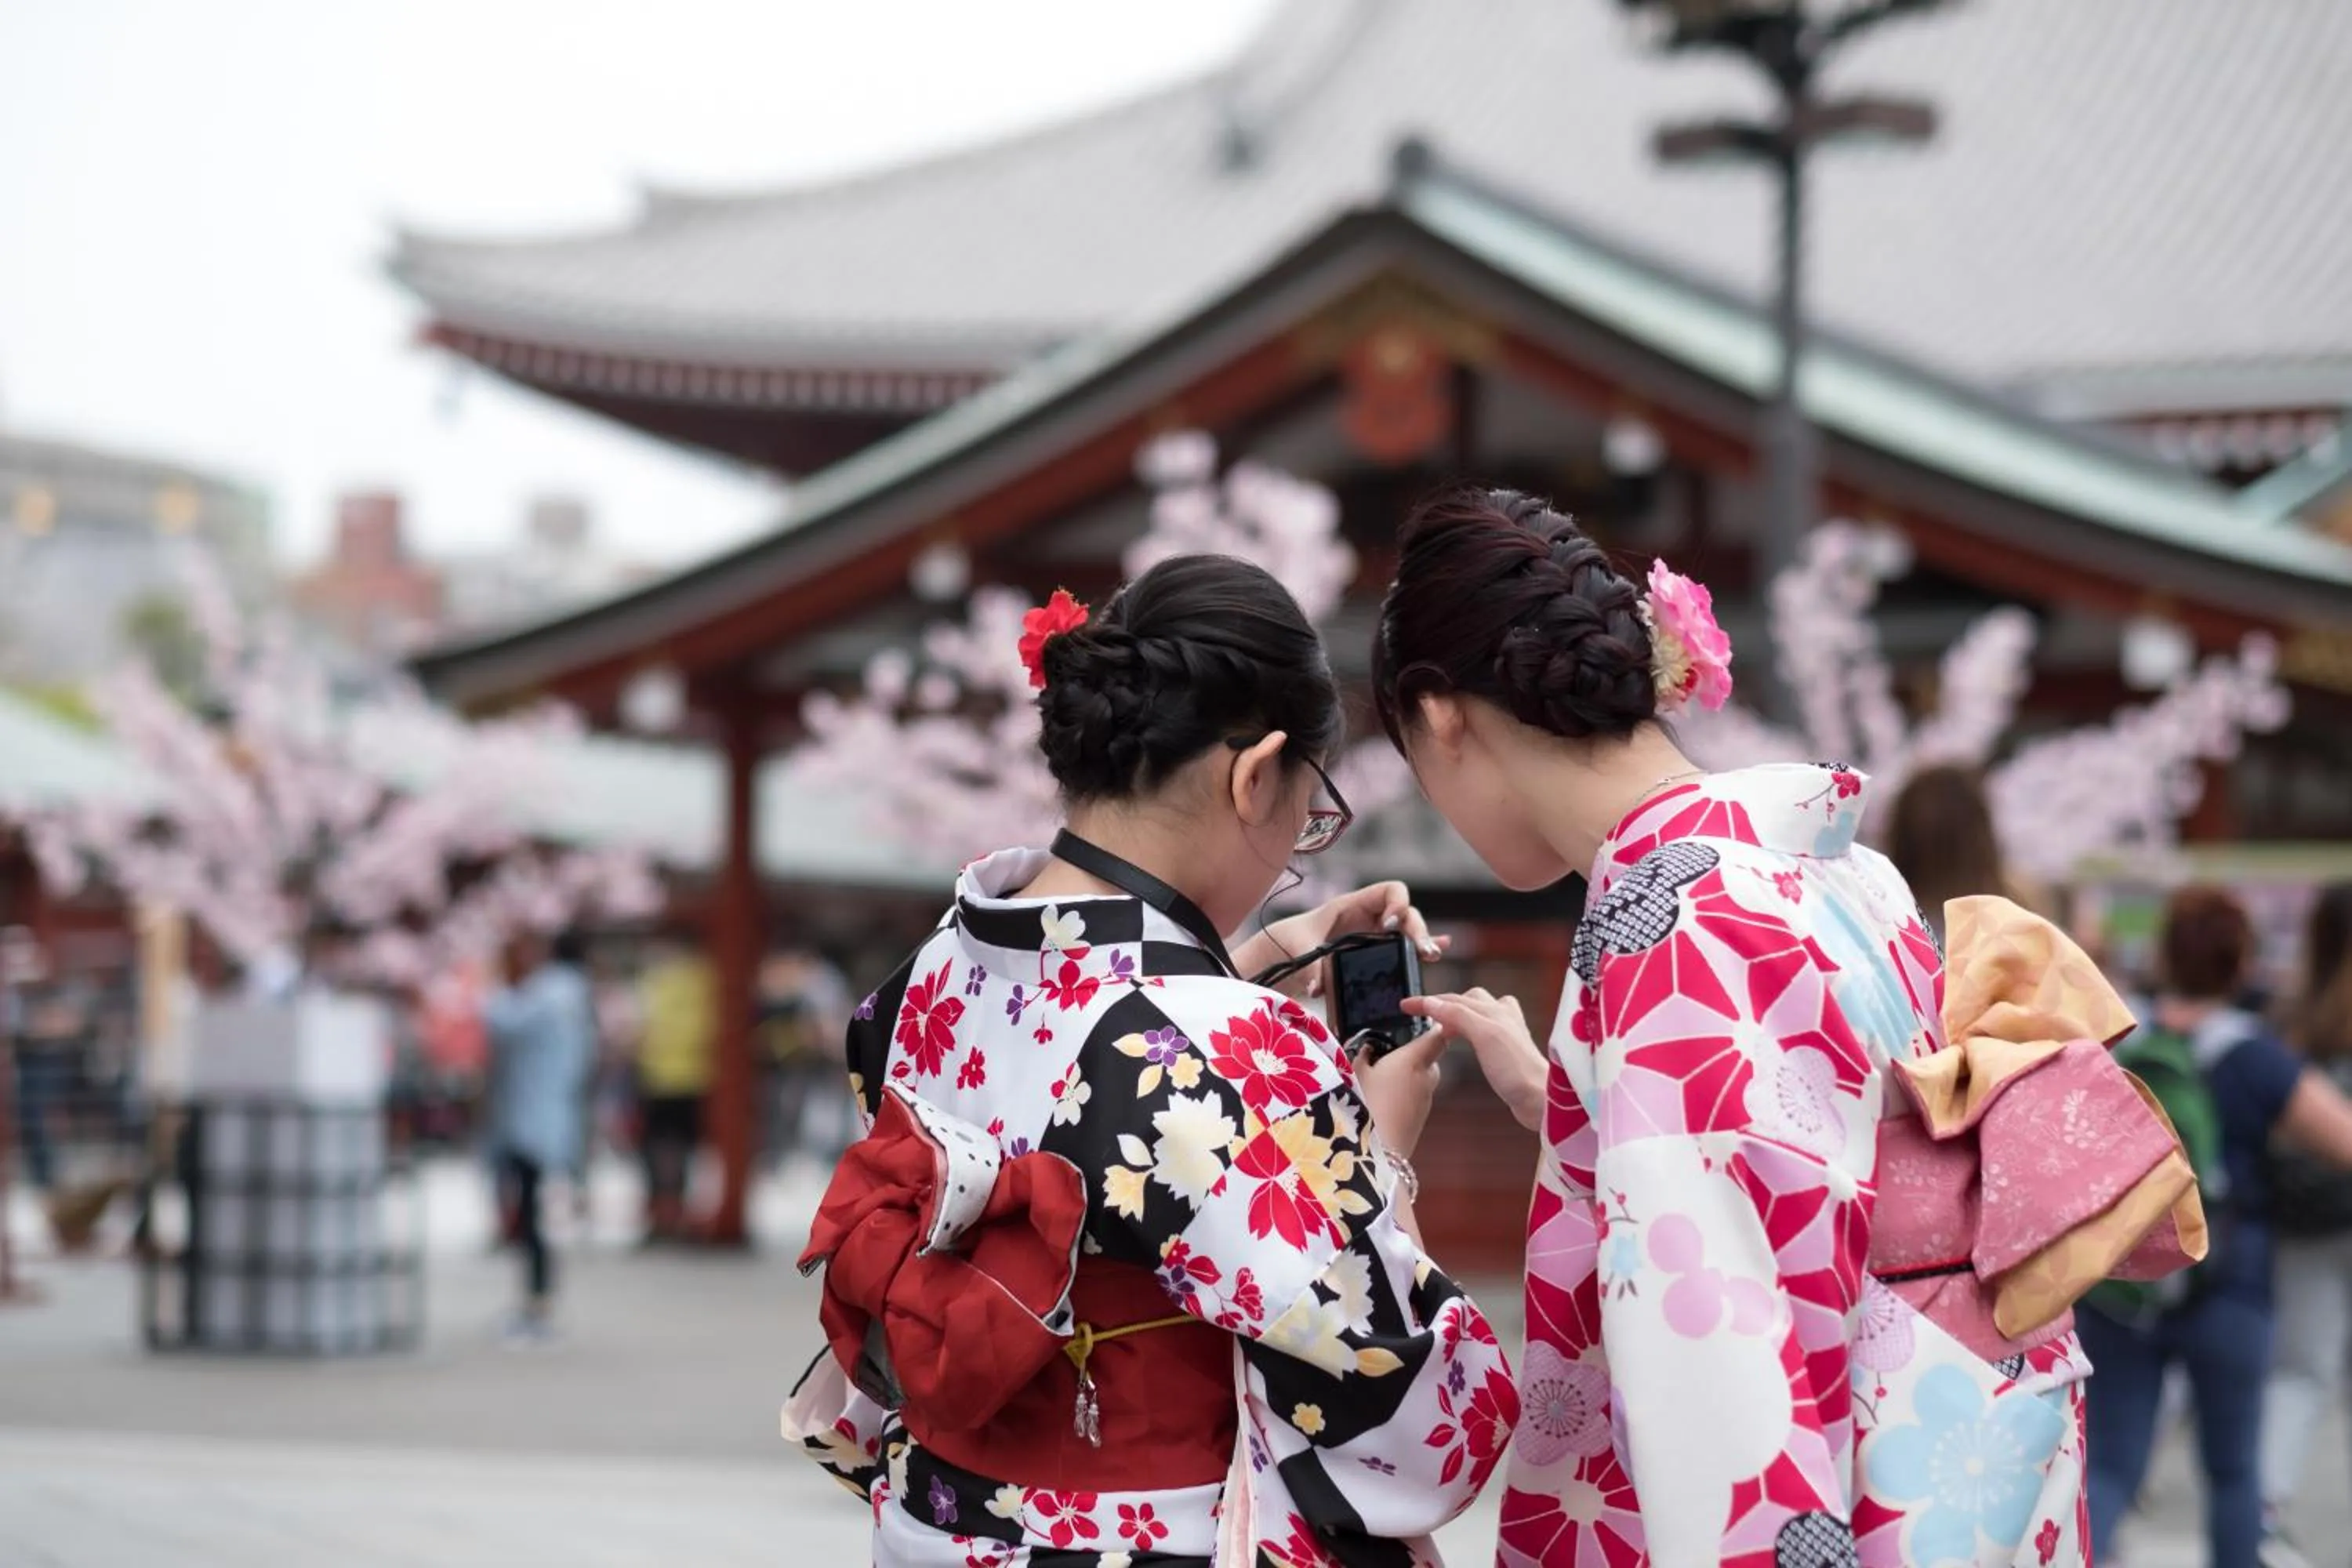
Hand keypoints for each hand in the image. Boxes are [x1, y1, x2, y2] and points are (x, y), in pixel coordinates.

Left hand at [1233, 881, 1447, 995]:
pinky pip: (1402, 948)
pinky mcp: (1374, 952)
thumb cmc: (1289, 942)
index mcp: (1353, 905)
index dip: (1398, 902)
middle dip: (1417, 929)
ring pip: (1407, 932)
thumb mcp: (1298, 949)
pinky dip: (1419, 948)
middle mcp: (1369, 917)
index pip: (1389, 891)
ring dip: (1422, 941)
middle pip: (1405, 914)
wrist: (1281, 956)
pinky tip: (1437, 952)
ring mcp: (1374, 935)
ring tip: (1431, 955)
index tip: (1392, 924)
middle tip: (1423, 950)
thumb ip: (1309, 965)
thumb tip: (1318, 987)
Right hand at [1353, 1025, 1448, 1158]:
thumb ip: (1361, 1056)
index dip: (1436, 1025)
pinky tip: (1386, 1100)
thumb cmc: (1364, 1106)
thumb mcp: (1353, 1074)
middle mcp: (1426, 1077)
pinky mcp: (1421, 1118)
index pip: (1438, 1035)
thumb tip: (1365, 1049)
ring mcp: (1426, 1100)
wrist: (1378, 1153)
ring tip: (1385, 1077)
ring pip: (1425, 1078)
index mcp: (1413, 1059)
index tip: (1425, 1019)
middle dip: (1418, 1052)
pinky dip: (1407, 1093)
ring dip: (1412, 1074)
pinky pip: (1418, 1096)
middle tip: (1393, 1051)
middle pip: (1433, 1056)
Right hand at [1402, 989, 1546, 1132]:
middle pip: (1467, 1000)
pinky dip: (1469, 1029)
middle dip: (1444, 1003)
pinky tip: (1468, 1040)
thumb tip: (1433, 1002)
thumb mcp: (1483, 1035)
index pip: (1453, 999)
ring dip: (1458, 1014)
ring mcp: (1506, 1033)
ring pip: (1477, 1013)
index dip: (1428, 1001)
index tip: (1406, 1006)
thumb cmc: (1516, 1068)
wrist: (1540, 1097)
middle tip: (1422, 1015)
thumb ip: (1458, 1015)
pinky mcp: (1508, 1051)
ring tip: (1441, 1025)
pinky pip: (1483, 1030)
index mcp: (1496, 1009)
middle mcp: (1502, 1016)